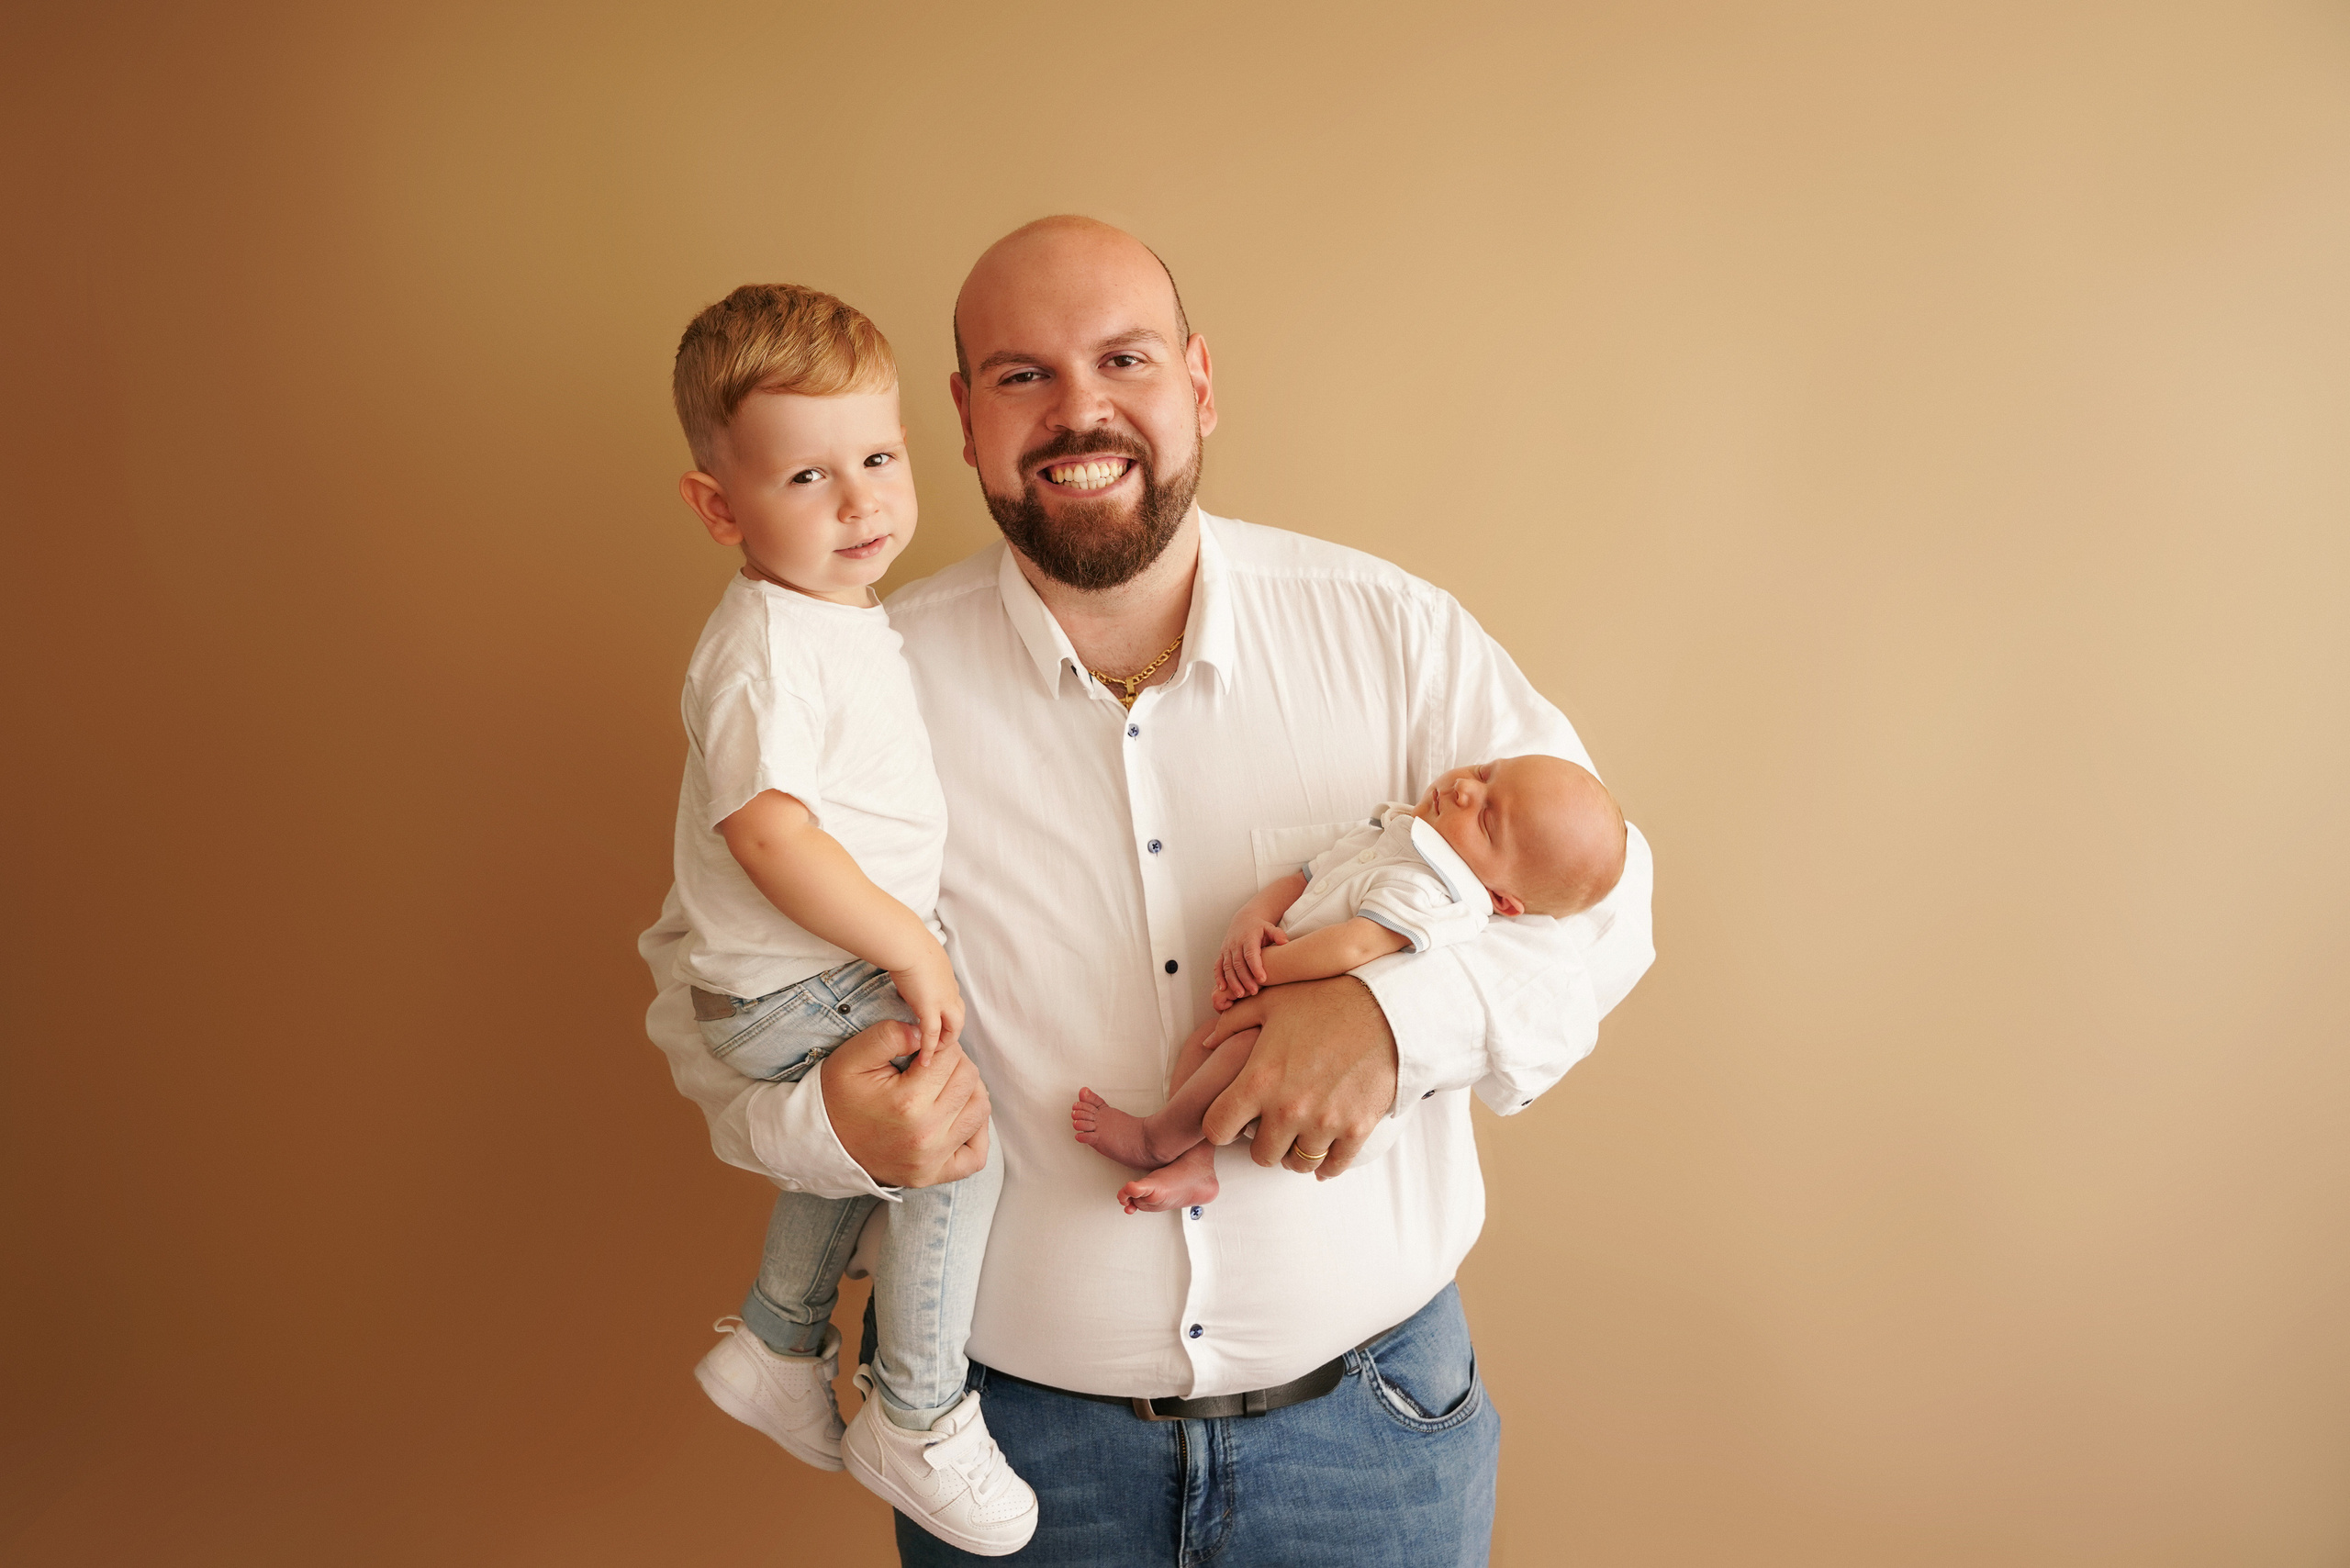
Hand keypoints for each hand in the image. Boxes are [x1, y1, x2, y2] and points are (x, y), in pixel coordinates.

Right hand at [819, 1019, 989, 1187]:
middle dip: (955, 1064)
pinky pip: (975, 1156)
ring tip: (944, 1087)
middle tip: (933, 1066)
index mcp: (907, 1102)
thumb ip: (890, 1035)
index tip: (925, 1050)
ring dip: (968, 1092)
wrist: (819, 1142)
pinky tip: (957, 1117)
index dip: (941, 1045)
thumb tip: (927, 1033)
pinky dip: (975, 1133)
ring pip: (979, 1111)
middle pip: (970, 1081)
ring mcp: (931, 1160)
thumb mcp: (853, 1056)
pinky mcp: (931, 1176)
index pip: (952, 1057)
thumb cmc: (837, 1096)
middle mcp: (925, 1135)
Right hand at [888, 944, 964, 1062]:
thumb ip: (915, 965)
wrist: (907, 943)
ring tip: (934, 1054)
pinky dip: (929, 1049)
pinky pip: (932, 1035)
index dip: (945, 1011)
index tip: (933, 1018)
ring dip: (945, 1042)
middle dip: (951, 1032)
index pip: (951, 998)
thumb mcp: (915, 954)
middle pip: (958, 1016)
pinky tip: (924, 1061)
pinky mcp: (930, 1008)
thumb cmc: (907, 942)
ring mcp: (943, 1000)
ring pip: (953, 1028)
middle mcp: (950, 989)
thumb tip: (905, 967)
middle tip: (939, 1043)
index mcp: (946, 976)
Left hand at [1196, 976, 1397, 1179]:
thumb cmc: (1327, 1001)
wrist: (1386, 1008)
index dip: (1219, 1127)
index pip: (1217, 1129)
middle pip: (1260, 1156)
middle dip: (1261, 1143)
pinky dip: (1326, 1164)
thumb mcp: (1272, 1002)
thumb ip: (1232, 1021)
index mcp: (1259, 1080)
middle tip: (1271, 1127)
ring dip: (1294, 1152)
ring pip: (1297, 1164)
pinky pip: (1333, 1166)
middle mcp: (1288, 1109)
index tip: (1231, 1120)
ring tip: (1299, 1135)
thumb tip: (1208, 1041)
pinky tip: (1324, 1153)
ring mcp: (1323, 1124)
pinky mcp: (1355, 1130)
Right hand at [1217, 918, 1288, 1004]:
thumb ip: (1278, 934)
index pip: (1250, 954)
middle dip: (1245, 979)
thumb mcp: (1270, 927)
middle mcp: (1235, 944)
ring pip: (1228, 967)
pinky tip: (1223, 988)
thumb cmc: (1260, 927)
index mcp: (1248, 938)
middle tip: (1254, 992)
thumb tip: (1285, 942)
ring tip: (1240, 994)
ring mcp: (1227, 950)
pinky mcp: (1222, 954)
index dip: (1256, 967)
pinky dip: (1219, 977)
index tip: (1263, 979)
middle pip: (1238, 964)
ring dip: (1233, 981)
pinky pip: (1218, 966)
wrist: (1244, 920)